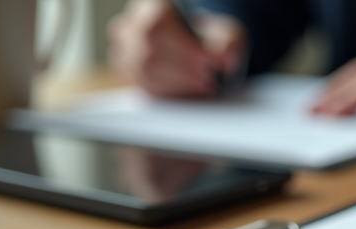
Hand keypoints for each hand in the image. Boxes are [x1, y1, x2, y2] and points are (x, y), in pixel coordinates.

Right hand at [108, 0, 245, 96]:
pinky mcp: (129, 76)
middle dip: (182, 70)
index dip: (182, 47)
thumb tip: (226, 59)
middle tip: (207, 79)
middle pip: (148, 52)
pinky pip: (143, 88)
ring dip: (177, 84)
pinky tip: (188, 90)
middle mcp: (132, 26)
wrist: (196, 53)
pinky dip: (170, 93)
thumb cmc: (207, 40)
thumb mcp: (226, 34)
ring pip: (143, 73)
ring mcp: (125, 51)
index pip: (158, 24)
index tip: (207, 62)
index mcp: (153, 6)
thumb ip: (230, 43)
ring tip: (201, 85)